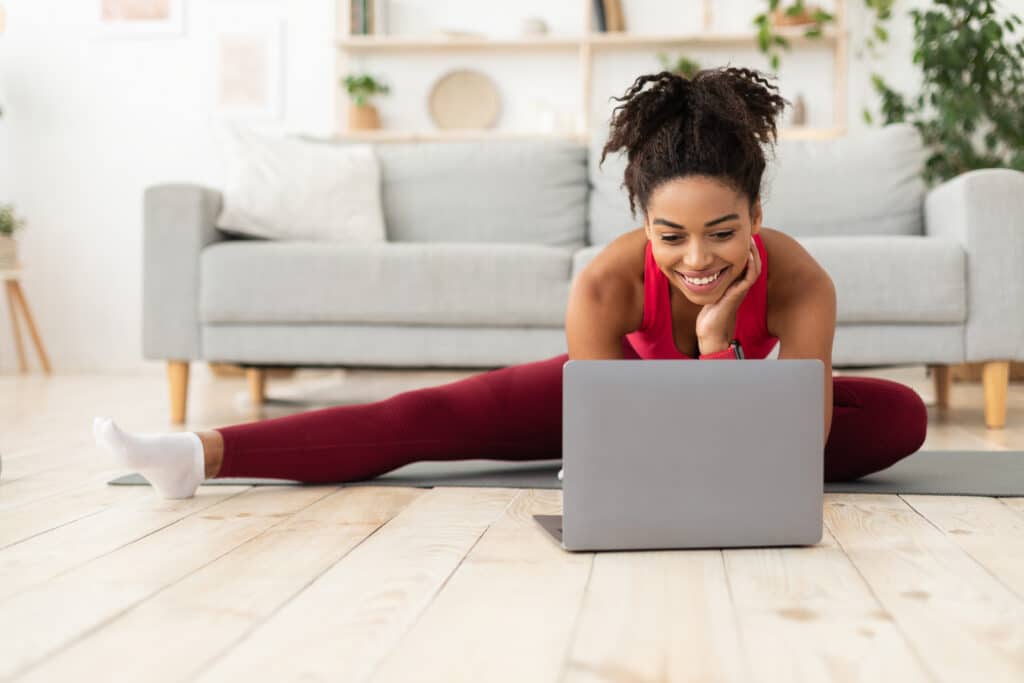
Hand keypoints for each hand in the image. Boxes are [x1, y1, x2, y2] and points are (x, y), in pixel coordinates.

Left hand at [695, 237, 761, 352]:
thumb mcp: (709, 289)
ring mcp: (741, 289)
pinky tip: (748, 254)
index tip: (740, 232)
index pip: (745, 260)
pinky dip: (751, 265)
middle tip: (749, 231)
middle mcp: (741, 284)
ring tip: (751, 239)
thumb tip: (698, 265)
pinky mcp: (738, 294)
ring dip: (754, 252)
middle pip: (753, 260)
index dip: (745, 246)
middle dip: (751, 245)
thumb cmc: (708, 311)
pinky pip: (750, 277)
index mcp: (736, 282)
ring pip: (755, 267)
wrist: (710, 329)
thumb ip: (709, 278)